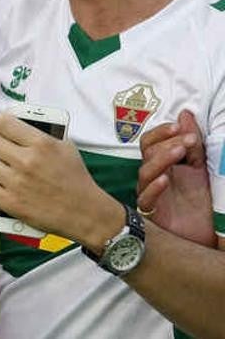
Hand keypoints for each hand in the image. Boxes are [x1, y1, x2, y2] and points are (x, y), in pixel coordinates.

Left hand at [0, 112, 123, 250]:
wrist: (86, 213)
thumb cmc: (75, 179)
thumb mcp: (65, 147)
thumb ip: (40, 133)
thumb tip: (14, 123)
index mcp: (42, 144)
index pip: (2, 122)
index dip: (0, 125)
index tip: (2, 129)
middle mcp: (27, 161)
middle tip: (0, 149)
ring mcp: (17, 183)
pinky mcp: (11, 203)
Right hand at [138, 110, 214, 246]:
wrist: (203, 235)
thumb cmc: (197, 203)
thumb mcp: (200, 168)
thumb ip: (192, 143)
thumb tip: (185, 114)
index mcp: (161, 165)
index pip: (150, 142)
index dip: (161, 132)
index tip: (179, 126)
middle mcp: (152, 177)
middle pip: (147, 154)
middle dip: (166, 143)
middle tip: (188, 139)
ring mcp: (150, 194)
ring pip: (145, 172)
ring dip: (162, 159)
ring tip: (181, 152)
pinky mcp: (152, 213)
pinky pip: (146, 199)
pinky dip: (154, 188)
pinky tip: (165, 180)